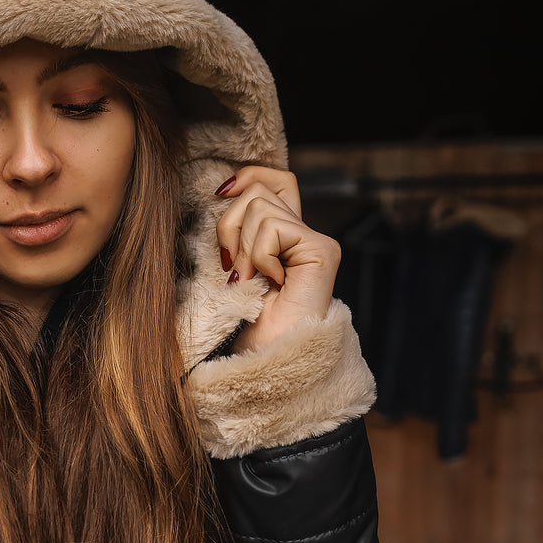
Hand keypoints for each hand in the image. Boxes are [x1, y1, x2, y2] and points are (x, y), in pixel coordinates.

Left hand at [215, 166, 340, 352]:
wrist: (268, 366)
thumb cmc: (247, 331)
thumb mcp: (232, 272)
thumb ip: (236, 235)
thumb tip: (221, 191)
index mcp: (284, 238)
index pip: (273, 180)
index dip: (247, 176)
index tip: (219, 194)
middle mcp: (305, 235)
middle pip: (260, 188)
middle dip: (230, 223)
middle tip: (233, 268)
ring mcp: (317, 241)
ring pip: (261, 206)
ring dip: (242, 248)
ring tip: (250, 282)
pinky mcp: (323, 250)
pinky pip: (272, 230)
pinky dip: (258, 257)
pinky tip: (269, 284)